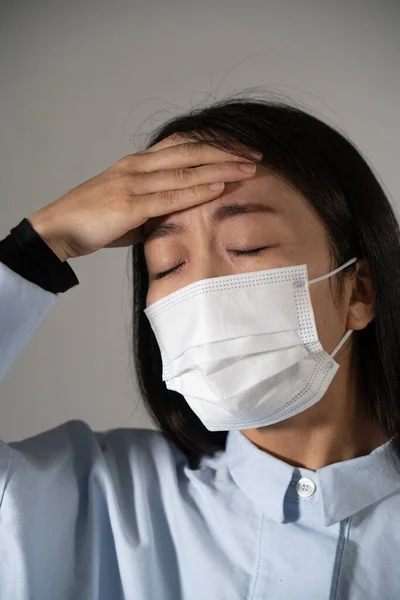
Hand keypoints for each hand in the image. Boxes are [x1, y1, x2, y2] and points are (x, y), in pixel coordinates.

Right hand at [28, 134, 261, 261]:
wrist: (58, 229)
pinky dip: (198, 191)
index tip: (240, 147)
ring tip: (249, 167)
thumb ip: (155, 206)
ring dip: (221, 168)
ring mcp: (133, 183)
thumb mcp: (130, 208)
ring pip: (185, 170)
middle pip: (190, 150)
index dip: (213, 143)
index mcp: (137, 163)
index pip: (182, 144)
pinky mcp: (129, 204)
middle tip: (255, 153)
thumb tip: (179, 215)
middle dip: (226, 151)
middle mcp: (137, 166)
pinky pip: (170, 196)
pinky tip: (219, 187)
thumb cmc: (94, 220)